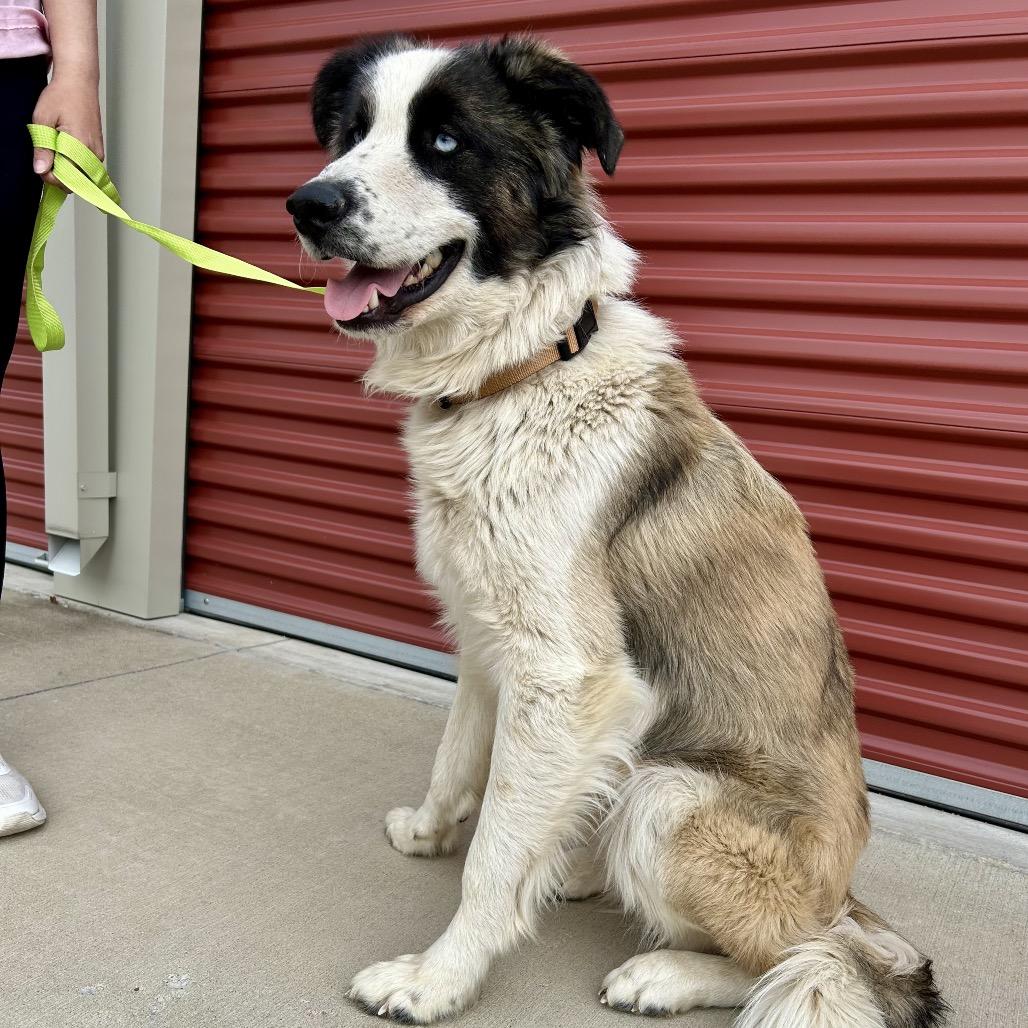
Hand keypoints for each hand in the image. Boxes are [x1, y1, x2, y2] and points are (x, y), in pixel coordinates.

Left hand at [31, 71, 103, 187]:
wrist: (79, 83)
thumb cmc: (63, 96)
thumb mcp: (43, 119)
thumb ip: (42, 148)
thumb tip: (40, 169)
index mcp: (81, 147)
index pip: (67, 179)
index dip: (50, 177)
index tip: (41, 165)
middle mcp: (93, 155)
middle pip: (76, 183)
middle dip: (59, 176)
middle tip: (46, 159)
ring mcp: (98, 155)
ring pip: (81, 177)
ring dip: (66, 171)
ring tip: (55, 151)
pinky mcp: (97, 153)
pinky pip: (85, 169)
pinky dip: (72, 166)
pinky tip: (63, 152)